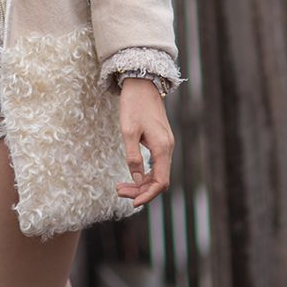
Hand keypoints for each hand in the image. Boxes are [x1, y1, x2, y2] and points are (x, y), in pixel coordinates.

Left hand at [116, 79, 173, 208]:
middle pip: (159, 180)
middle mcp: (168, 148)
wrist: (142, 82)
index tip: (132, 203)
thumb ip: (133, 156)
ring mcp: (166, 145)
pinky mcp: (161, 141)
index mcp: (162, 148)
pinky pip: (156, 164)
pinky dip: (145, 173)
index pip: (160, 182)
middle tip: (119, 192)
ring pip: (157, 173)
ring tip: (121, 187)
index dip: (147, 195)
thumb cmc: (133, 104)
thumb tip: (137, 180)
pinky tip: (133, 176)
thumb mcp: (128, 131)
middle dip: (141, 190)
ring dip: (142, 183)